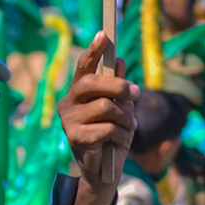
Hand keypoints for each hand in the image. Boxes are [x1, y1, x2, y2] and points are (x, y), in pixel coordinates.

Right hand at [58, 33, 138, 204]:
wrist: (103, 170)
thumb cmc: (111, 135)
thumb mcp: (120, 108)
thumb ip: (118, 87)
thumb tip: (120, 60)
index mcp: (78, 92)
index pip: (84, 67)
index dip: (94, 51)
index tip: (105, 34)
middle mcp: (68, 103)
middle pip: (94, 83)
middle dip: (119, 87)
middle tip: (136, 94)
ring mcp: (69, 121)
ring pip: (106, 107)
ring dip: (125, 118)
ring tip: (128, 127)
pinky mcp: (75, 138)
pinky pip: (108, 128)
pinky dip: (122, 134)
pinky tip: (120, 141)